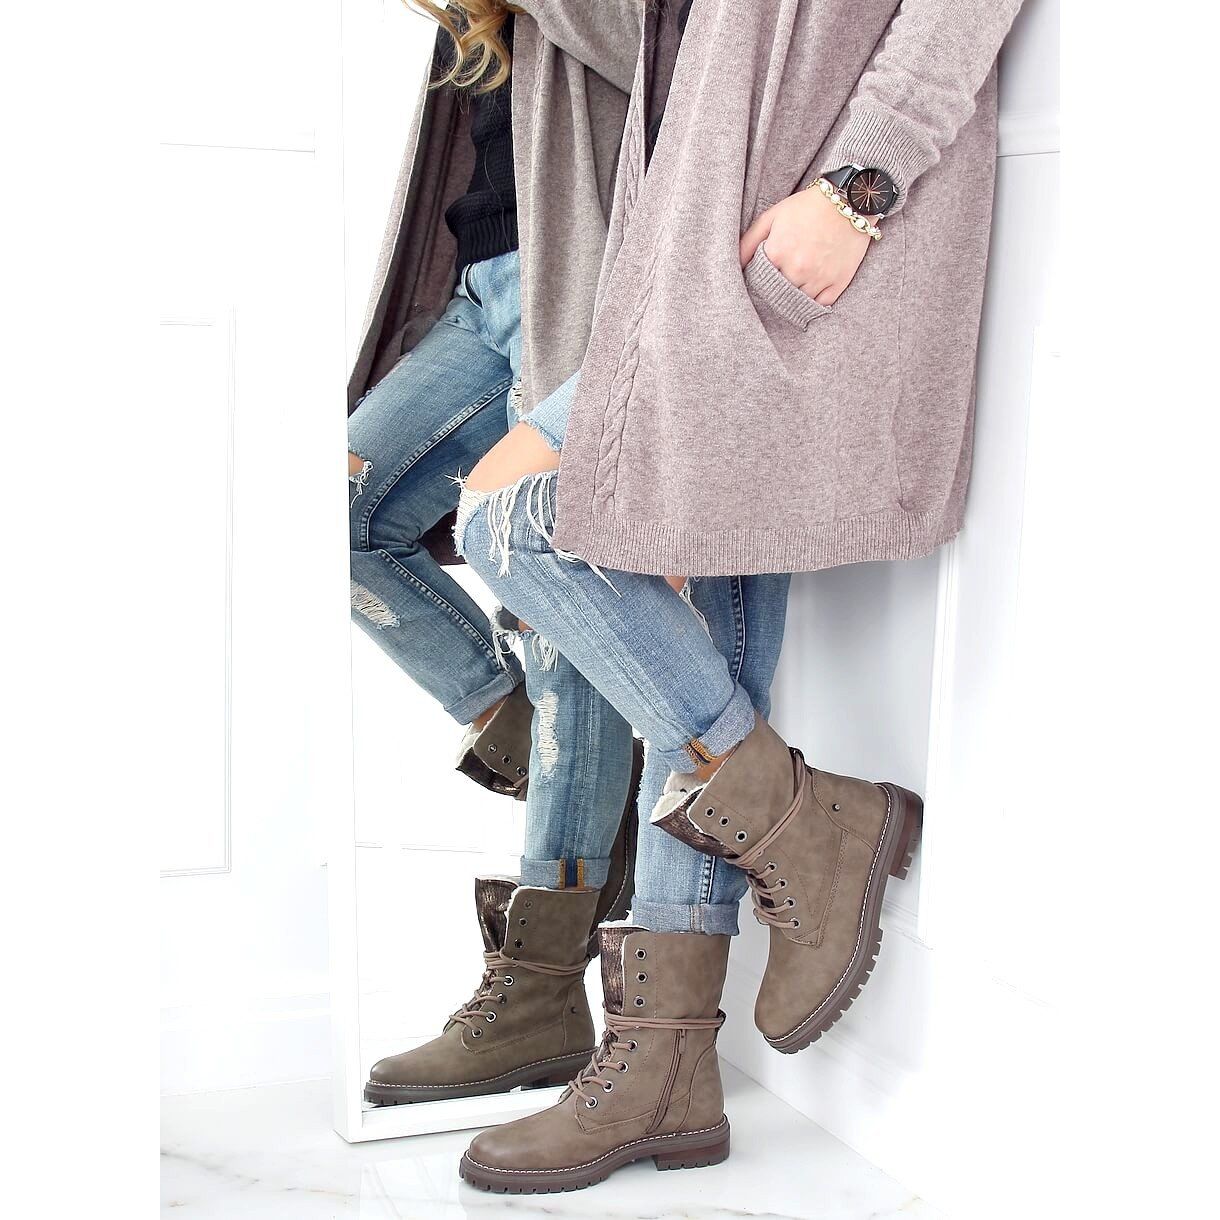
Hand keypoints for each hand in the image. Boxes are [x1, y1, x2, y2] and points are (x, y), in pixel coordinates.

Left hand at [740, 186, 872, 305]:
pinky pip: (820, 305)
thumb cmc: (806, 208)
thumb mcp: (771, 217)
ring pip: (798, 302)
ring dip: (793, 297)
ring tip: (794, 285)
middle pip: (777, 295)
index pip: (758, 282)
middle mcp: (797, 269)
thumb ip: (748, 242)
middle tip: (777, 284)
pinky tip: (810, 290)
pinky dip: (813, 302)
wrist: (848, 200)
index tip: (760, 279)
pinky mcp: (838, 283)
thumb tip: (734, 266)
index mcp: (778, 253)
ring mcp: (819, 278)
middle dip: (774, 291)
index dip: (758, 282)